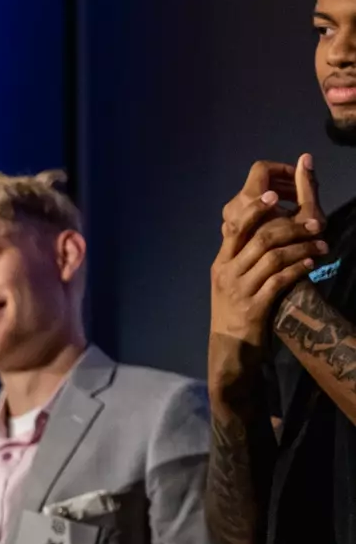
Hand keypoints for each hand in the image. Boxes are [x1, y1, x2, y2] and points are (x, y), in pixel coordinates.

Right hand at [210, 156, 326, 349]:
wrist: (230, 347)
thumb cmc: (235, 310)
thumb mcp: (231, 281)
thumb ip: (242, 258)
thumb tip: (263, 231)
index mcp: (221, 262)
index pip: (236, 228)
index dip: (255, 209)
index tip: (275, 195)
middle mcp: (227, 272)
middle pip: (260, 238)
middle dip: (291, 226)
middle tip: (315, 223)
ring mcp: (240, 290)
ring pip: (274, 257)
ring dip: (302, 247)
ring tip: (322, 244)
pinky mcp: (255, 306)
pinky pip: (280, 280)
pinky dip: (299, 268)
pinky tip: (312, 263)